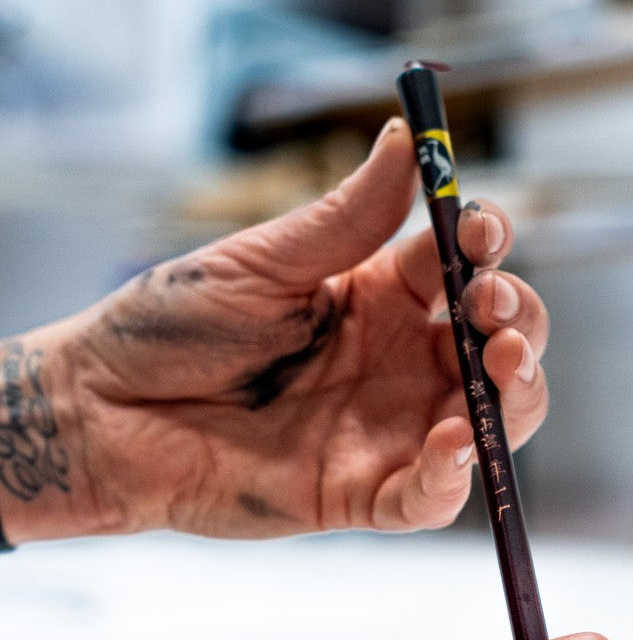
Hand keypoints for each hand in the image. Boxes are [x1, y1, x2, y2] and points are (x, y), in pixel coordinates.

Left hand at [0, 118, 547, 542]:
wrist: (105, 412)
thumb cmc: (170, 328)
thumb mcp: (263, 262)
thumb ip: (345, 219)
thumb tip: (404, 142)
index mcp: (377, 298)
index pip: (462, 270)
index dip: (487, 249)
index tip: (480, 231)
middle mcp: (397, 365)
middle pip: (497, 348)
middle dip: (519, 323)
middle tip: (493, 308)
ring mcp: (386, 432)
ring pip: (488, 424)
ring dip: (514, 397)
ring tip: (499, 367)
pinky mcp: (361, 495)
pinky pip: (430, 497)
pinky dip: (456, 477)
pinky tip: (454, 443)